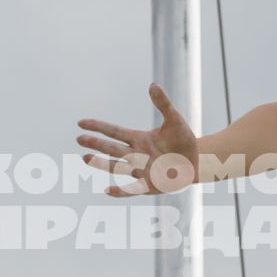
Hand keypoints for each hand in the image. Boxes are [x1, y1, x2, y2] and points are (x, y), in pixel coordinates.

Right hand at [77, 83, 200, 196]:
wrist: (197, 161)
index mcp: (138, 139)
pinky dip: (121, 191)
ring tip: (85, 157)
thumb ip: (163, 104)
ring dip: (101, 163)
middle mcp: (135, 155)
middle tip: (79, 138)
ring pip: (117, 167)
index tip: (82, 123)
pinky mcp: (149, 185)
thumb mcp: (174, 120)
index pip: (114, 131)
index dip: (98, 127)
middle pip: (112, 148)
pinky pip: (132, 189)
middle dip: (96, 143)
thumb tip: (153, 85)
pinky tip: (108, 191)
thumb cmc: (183, 140)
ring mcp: (140, 171)